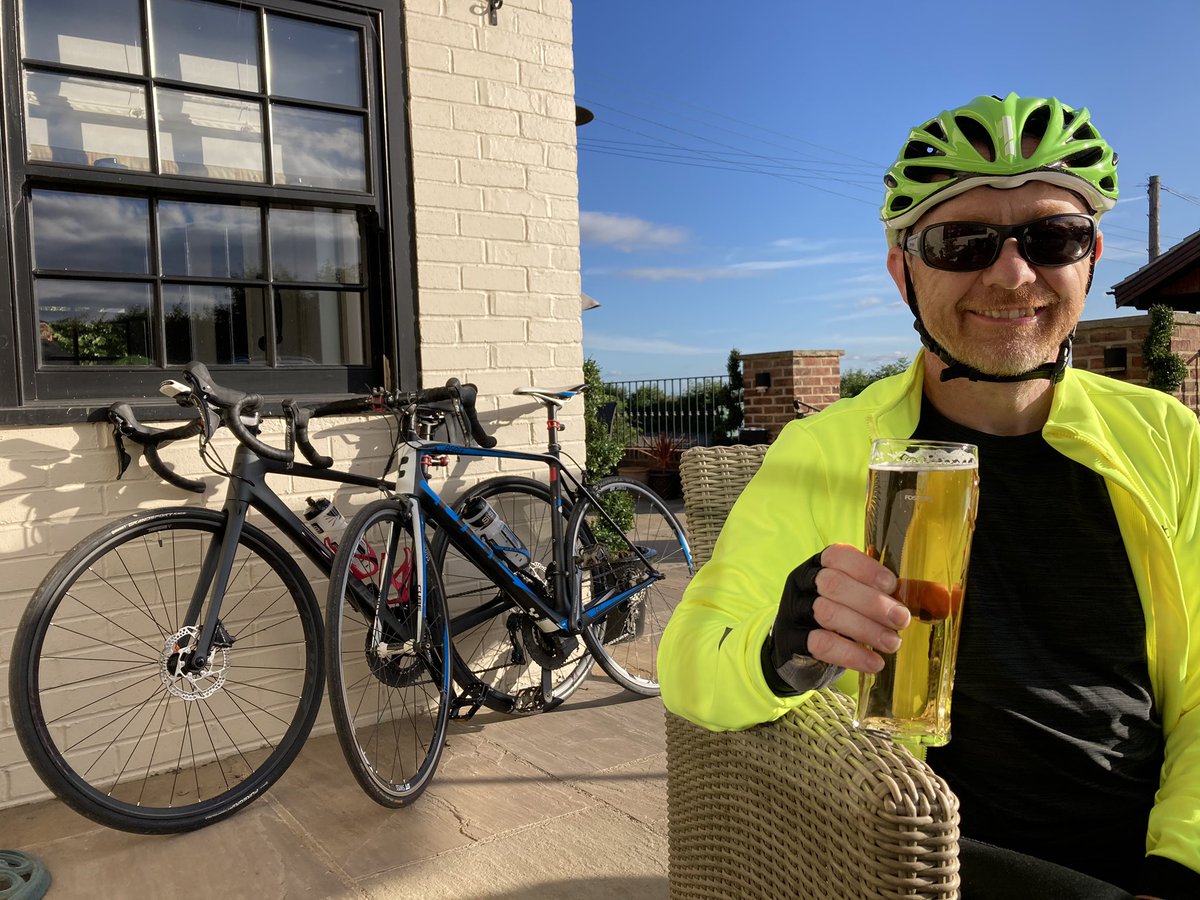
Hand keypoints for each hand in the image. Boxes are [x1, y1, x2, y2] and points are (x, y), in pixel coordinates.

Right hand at [774, 543, 909, 673]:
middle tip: (901, 619)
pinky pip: (821, 644)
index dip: (865, 568)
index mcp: (819, 565)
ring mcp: (795, 612)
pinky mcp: (793, 640)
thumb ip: (878, 592)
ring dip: (866, 629)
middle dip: (872, 602)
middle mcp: (803, 584)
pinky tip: (874, 663)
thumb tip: (922, 596)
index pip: (837, 556)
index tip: (892, 585)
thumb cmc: (837, 616)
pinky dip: (851, 654)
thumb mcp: (853, 597)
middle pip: (832, 584)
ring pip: (827, 613)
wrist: (798, 650)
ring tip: (892, 643)